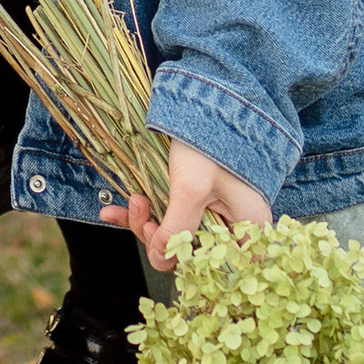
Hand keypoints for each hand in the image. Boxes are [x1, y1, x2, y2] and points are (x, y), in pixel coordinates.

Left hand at [121, 136, 272, 269]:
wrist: (205, 97)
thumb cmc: (210, 140)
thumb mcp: (191, 188)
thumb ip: (176, 228)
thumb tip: (160, 259)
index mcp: (249, 226)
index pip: (219, 265)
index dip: (188, 263)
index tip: (164, 246)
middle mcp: (233, 223)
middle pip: (191, 251)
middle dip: (158, 236)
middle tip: (141, 212)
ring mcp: (212, 211)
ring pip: (173, 233)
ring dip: (145, 222)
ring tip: (132, 200)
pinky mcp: (193, 198)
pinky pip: (166, 215)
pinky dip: (141, 214)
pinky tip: (114, 211)